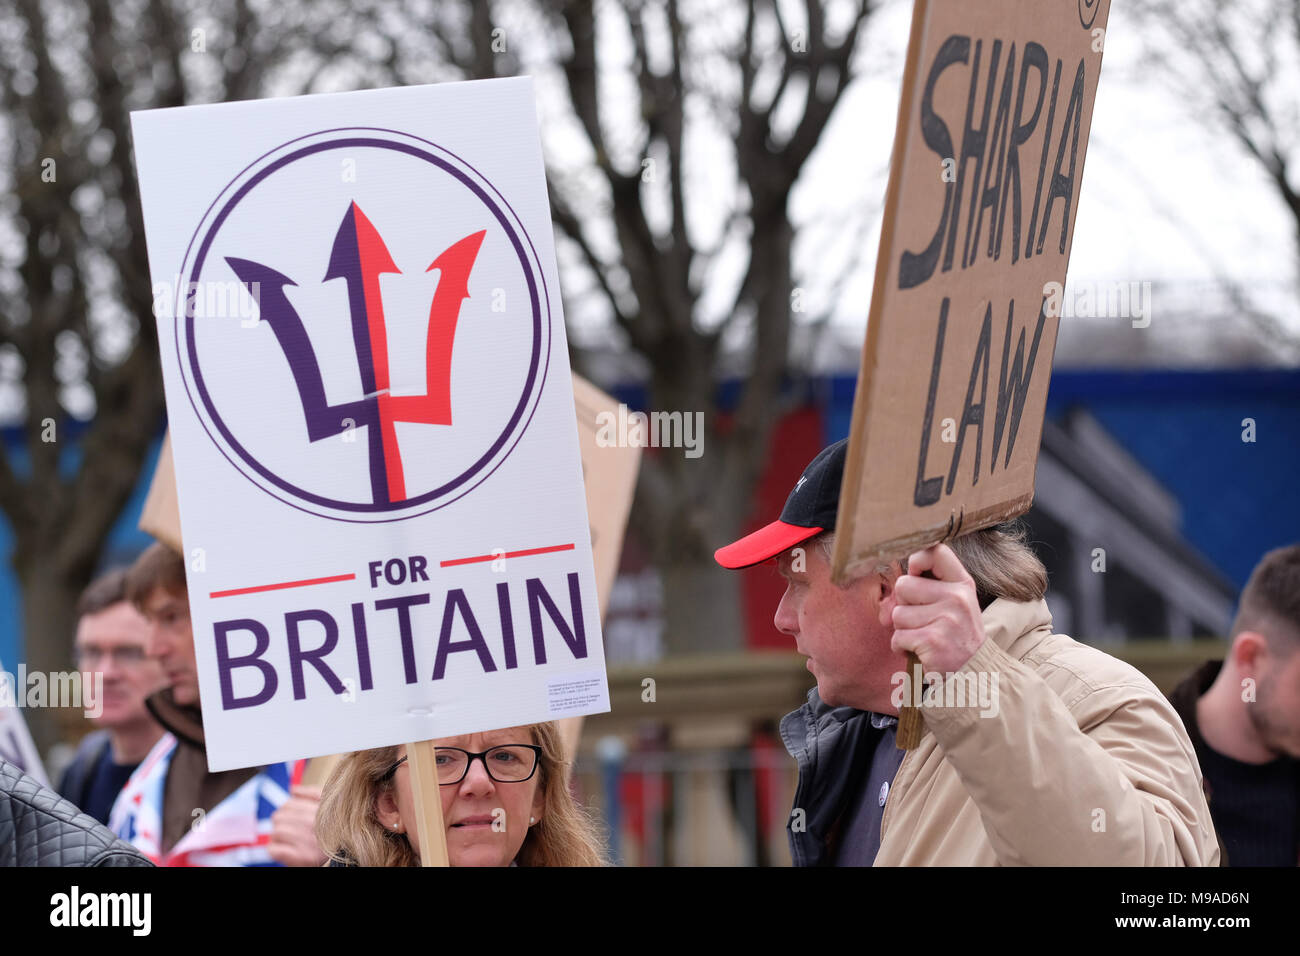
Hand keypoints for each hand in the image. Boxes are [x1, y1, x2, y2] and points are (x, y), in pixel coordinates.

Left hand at [268, 784, 327, 866]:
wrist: (336, 860)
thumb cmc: (328, 835)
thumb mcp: (328, 809)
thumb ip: (313, 795)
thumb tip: (293, 790)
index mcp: (323, 808)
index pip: (289, 803)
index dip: (286, 812)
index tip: (294, 820)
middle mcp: (317, 823)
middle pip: (279, 816)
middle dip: (281, 824)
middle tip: (291, 832)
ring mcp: (309, 841)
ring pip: (276, 832)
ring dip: (278, 838)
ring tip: (289, 841)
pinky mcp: (301, 857)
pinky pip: (273, 849)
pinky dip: (275, 850)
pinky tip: (285, 850)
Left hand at [888, 544, 985, 673]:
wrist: (973, 674)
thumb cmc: (955, 636)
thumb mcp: (953, 605)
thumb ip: (928, 587)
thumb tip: (894, 584)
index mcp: (963, 584)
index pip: (936, 552)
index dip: (917, 561)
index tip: (916, 576)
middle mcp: (957, 598)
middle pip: (904, 586)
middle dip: (904, 606)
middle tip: (923, 621)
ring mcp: (946, 619)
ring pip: (897, 614)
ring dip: (903, 630)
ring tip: (924, 638)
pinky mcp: (932, 640)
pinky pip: (897, 637)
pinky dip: (902, 648)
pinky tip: (920, 651)